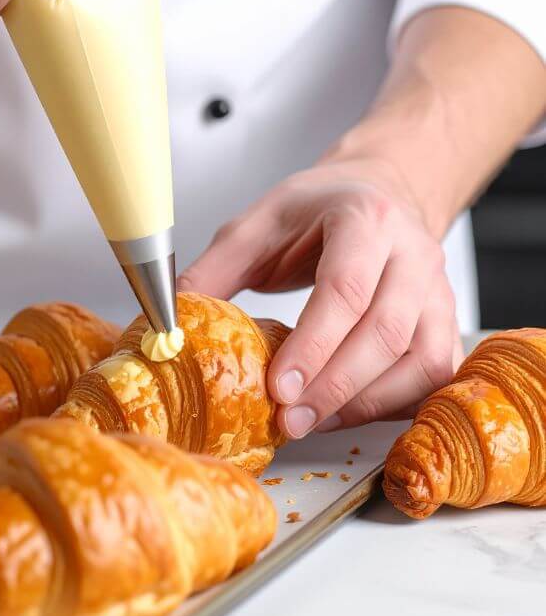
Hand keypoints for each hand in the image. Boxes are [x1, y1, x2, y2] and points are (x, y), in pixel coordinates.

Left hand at [178, 159, 462, 437]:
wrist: (376, 193)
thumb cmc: (317, 209)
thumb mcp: (258, 223)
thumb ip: (216, 268)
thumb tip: (172, 321)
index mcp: (365, 218)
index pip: (346, 289)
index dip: (312, 344)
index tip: (278, 386)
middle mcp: (412, 253)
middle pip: (385, 332)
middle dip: (333, 385)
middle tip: (289, 419)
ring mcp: (437, 290)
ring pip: (419, 360)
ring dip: (363, 403)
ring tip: (310, 423)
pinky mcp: (444, 321)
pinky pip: (432, 375)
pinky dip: (393, 404)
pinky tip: (347, 414)